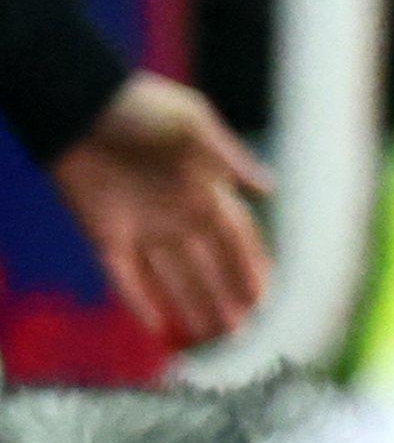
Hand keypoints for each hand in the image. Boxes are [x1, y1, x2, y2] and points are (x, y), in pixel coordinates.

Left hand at [52, 75, 271, 346]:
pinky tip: (156, 327)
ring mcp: (142, 228)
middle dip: (227, 299)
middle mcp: (177, 216)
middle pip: (209, 267)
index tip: (265, 297)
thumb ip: (229, 157)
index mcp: (205, 192)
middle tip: (242, 333)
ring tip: (210, 339)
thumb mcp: (192, 122)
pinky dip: (139, 300)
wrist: (75, 103)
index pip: (238, 239)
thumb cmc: (138, 105)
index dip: (253, 268)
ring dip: (192, 307)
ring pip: (173, 278)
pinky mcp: (105, 234)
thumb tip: (269, 190)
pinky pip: (125, 276)